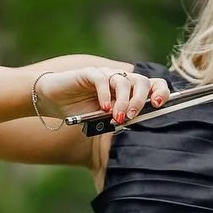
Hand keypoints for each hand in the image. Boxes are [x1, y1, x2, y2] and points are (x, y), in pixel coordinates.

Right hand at [35, 67, 170, 123]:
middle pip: (141, 82)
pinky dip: (106, 94)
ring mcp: (106, 75)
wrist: (53, 101)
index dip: (160, 92)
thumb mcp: (104, 121)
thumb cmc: (81, 112)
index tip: (158, 105)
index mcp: (128, 91)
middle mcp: (120, 80)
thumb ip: (119, 123)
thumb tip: (137, 139)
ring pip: (123, 82)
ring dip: (124, 101)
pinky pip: (103, 80)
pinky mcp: (89, 73)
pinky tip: (104, 108)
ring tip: (118, 117)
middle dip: (139, 100)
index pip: (153, 85)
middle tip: (131, 116)